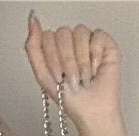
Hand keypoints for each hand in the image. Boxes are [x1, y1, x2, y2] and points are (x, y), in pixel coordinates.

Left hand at [24, 11, 121, 128]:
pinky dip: (95, 56)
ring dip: (81, 61)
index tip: (58, 77)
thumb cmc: (71, 100)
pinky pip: (98, 36)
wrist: (91, 112)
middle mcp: (71, 42)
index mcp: (55, 49)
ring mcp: (88, 40)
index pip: (47, 36)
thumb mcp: (43, 76)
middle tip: (72, 80)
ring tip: (84, 78)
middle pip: (63, 33)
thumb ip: (33, 48)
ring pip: (80, 32)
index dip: (52, 57)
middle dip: (66, 61)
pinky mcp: (105, 43)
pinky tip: (96, 70)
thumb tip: (33, 20)